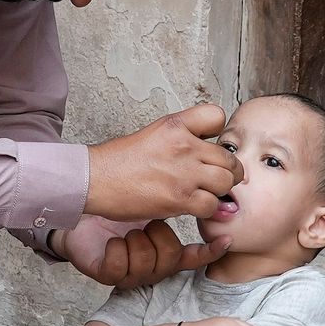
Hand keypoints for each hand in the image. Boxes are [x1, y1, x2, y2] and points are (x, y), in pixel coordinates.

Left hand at [60, 213, 228, 286]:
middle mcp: (151, 268)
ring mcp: (130, 275)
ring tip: (126, 229)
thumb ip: (180, 202)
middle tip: (147, 221)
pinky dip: (115, 246)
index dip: (210, 252)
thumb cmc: (118, 207)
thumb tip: (210, 185)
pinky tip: (111, 240)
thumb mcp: (153, 202)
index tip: (226, 240)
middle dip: (160, 233)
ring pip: (146, 260)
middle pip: (171, 257)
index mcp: (165, 252)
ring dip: (135, 237)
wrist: (78, 213)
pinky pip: (120, 264)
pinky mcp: (108, 275)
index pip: (193, 256)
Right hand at [84, 104, 238, 225]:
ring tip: (205, 194)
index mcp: (176, 125)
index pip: (217, 116)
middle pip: (229, 158)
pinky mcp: (179, 198)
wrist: (95, 179)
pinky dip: (207, 210)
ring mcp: (183, 172)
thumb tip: (205, 148)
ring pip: (225, 182)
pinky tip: (193, 207)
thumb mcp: (153, 133)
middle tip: (216, 179)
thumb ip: (181, 136)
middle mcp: (184, 145)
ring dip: (218, 191)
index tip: (211, 146)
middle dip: (227, 171)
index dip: (218, 134)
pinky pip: (211, 205)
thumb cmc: (119, 161)